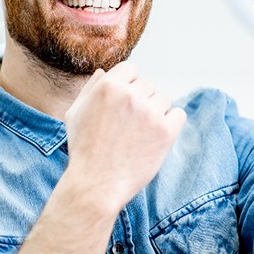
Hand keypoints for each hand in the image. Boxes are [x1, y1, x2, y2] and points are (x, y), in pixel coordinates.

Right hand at [64, 61, 186, 209]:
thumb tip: (104, 72)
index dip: (128, 84)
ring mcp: (150, 113)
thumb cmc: (84, 150)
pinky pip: (178, 115)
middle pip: (148, 84)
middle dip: (141, 100)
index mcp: (109, 86)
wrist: (97, 184)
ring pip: (163, 99)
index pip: (131, 69)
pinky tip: (156, 136)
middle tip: (130, 124)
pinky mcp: (166, 131)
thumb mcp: (75, 114)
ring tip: (140, 133)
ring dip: (155, 112)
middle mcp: (131, 95)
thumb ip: (90, 89)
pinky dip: (171, 123)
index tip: (125, 102)